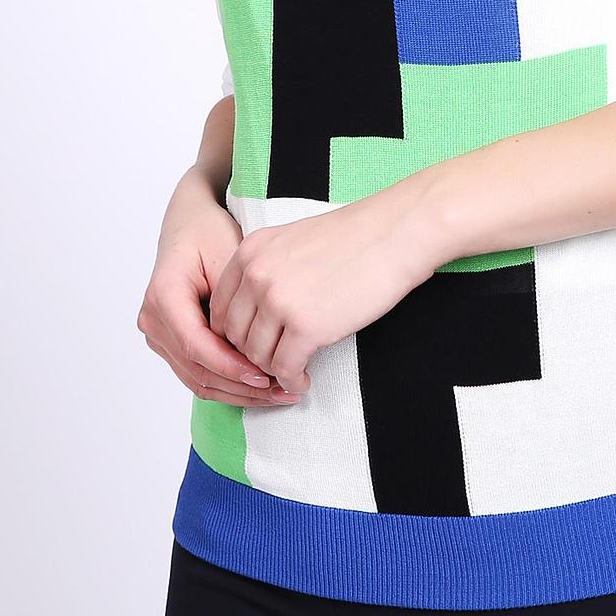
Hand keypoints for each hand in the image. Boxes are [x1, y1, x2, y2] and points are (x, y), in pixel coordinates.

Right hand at [137, 167, 296, 405]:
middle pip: (197, 369)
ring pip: (198, 379)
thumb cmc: (209, 232)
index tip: (267, 376)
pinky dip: (230, 384)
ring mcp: (158, 334)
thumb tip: (258, 347)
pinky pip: (199, 373)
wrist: (191, 221)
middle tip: (283, 390)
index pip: (197, 345)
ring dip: (239, 392)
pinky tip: (261, 387)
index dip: (232, 366)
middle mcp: (154, 319)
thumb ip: (238, 301)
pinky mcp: (171, 342)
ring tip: (279, 393)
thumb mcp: (229, 256)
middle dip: (242, 386)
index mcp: (164, 295)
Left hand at [208, 180, 442, 399]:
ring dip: (272, 370)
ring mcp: (279, 301)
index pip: (220, 307)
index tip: (253, 344)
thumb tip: (257, 311)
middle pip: (234, 335)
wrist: (396, 233)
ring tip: (292, 373)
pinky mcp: (306, 327)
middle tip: (273, 363)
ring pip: (256, 356)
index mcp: (250, 251)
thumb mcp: (293, 240)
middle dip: (251, 355)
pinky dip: (292, 381)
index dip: (234, 333)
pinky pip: (284, 368)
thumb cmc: (355, 237)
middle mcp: (256, 275)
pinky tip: (304, 381)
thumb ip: (267, 268)